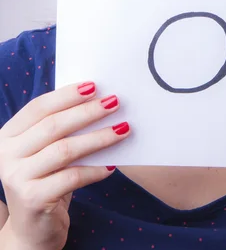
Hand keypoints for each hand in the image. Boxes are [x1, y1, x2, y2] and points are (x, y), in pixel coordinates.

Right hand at [0, 82, 129, 249]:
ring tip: (123, 129)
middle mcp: (6, 155)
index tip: (94, 85)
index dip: (67, 95)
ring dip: (98, 138)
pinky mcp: (32, 199)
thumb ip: (60, 128)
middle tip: (115, 102)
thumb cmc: (46, 181)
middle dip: (87, 112)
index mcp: (8, 136)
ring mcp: (17, 178)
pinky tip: (112, 164)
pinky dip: (95, 169)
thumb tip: (98, 99)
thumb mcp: (45, 151)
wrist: (32, 232)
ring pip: (64, 150)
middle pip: (53, 126)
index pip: (38, 108)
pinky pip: (72, 177)